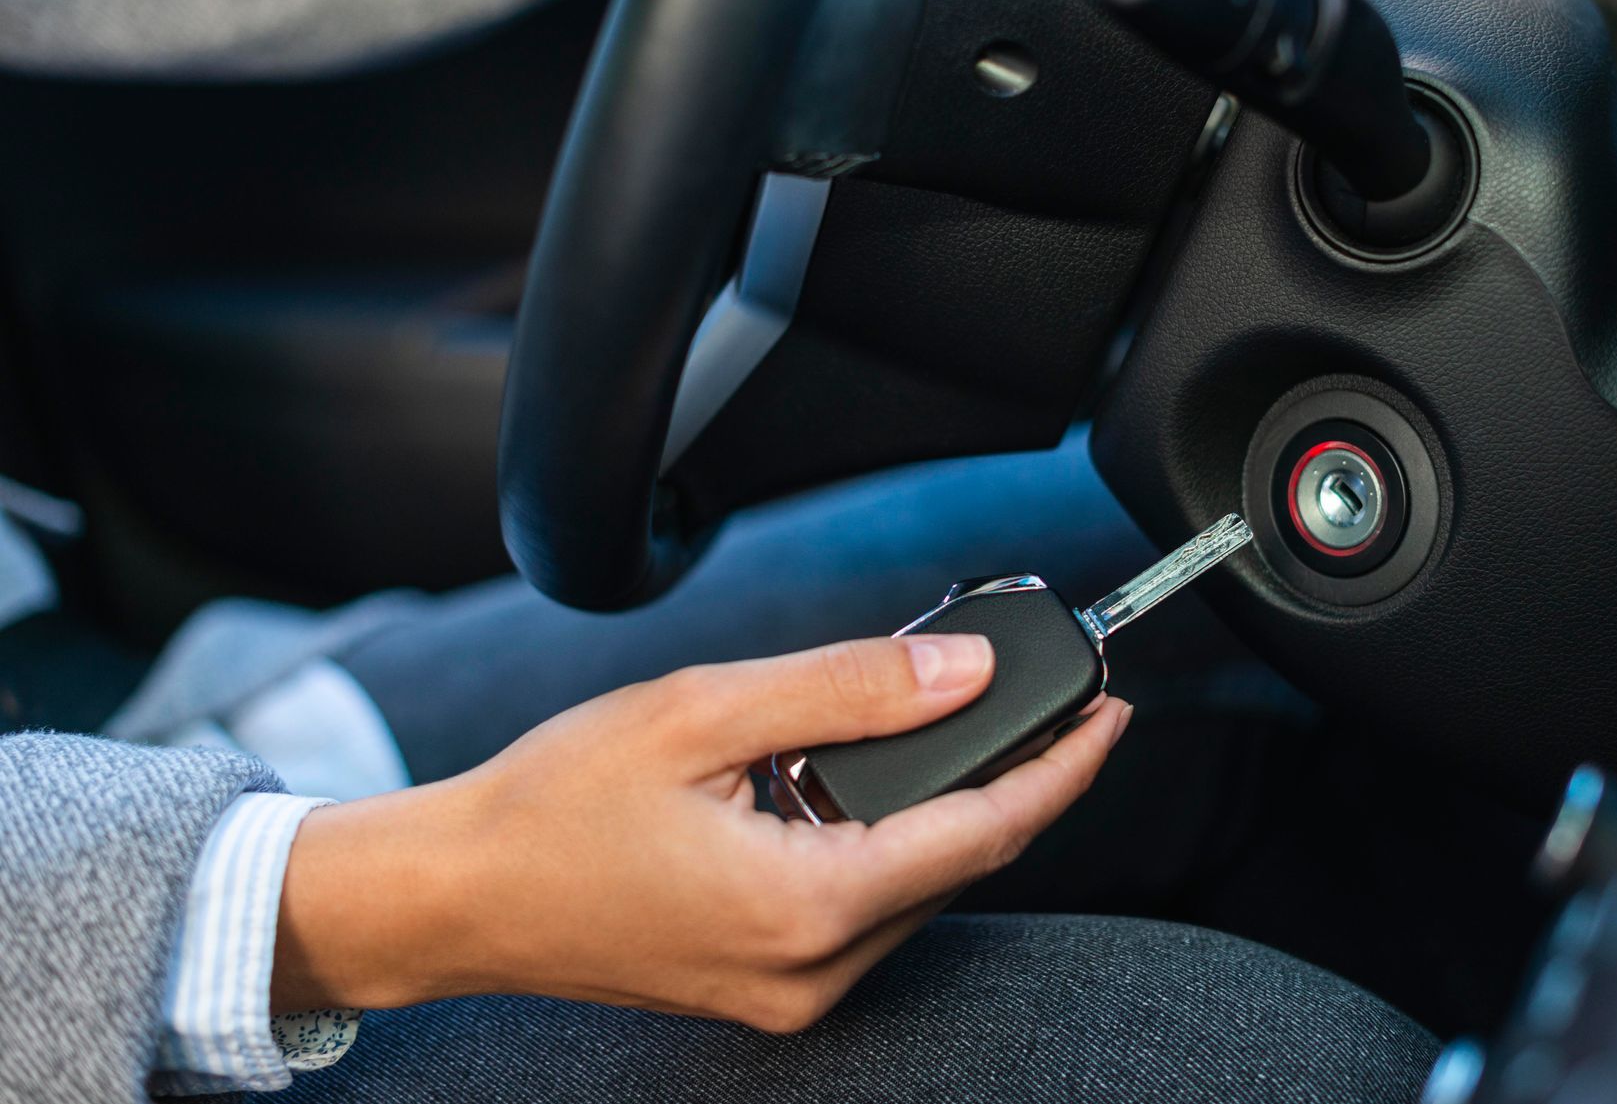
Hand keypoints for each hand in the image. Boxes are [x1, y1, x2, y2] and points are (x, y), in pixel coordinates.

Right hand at [270, 635, 1130, 1031]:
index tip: (1112, 712)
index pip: (986, 831)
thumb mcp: (704, 712)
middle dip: (1008, 775)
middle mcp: (812, 973)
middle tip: (1034, 692)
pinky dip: (887, 844)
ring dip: (944, 809)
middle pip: (960, 862)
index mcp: (808, 906)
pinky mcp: (763, 989)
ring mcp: (787, 994)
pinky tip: (866, 784)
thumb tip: (966, 670)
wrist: (455, 896)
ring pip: (916, 887)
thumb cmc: (554, 804)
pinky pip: (866, 910)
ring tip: (948, 722)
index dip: (1062, 766)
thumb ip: (849, 689)